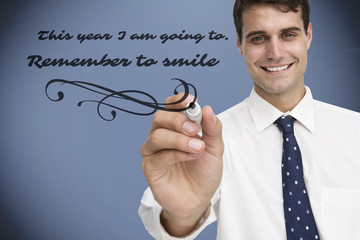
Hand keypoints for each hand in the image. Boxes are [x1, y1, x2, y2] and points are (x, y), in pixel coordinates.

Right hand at [140, 93, 222, 235]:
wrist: (199, 199)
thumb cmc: (204, 172)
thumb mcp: (215, 148)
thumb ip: (212, 129)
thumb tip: (207, 108)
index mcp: (175, 127)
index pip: (170, 106)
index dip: (179, 101)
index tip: (192, 102)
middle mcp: (161, 135)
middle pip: (160, 117)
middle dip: (178, 120)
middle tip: (195, 129)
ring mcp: (153, 151)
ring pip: (157, 135)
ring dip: (180, 139)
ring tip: (198, 147)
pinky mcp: (150, 167)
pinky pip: (159, 156)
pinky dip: (177, 154)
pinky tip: (191, 157)